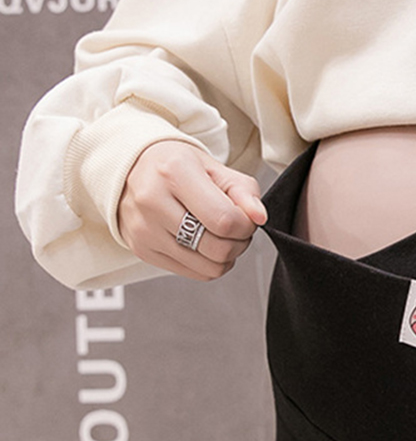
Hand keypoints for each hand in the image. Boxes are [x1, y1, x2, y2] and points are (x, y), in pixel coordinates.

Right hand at [118, 140, 267, 280]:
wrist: (131, 169)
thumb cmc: (177, 166)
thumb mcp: (214, 167)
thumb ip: (244, 190)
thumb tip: (259, 217)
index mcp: (174, 172)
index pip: (225, 220)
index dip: (246, 226)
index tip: (245, 218)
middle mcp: (153, 201)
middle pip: (219, 249)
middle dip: (239, 243)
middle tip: (235, 228)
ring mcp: (145, 230)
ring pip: (210, 268)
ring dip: (226, 256)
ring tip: (220, 235)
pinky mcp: (143, 250)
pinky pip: (195, 274)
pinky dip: (209, 263)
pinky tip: (203, 244)